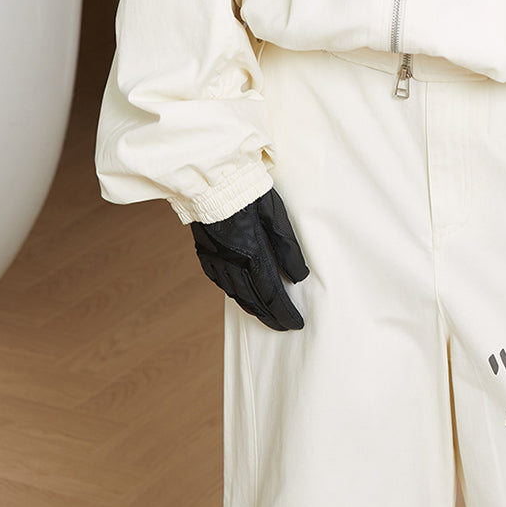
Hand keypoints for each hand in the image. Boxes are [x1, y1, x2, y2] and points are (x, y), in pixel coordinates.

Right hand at [190, 187, 308, 330]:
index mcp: (252, 254)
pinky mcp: (205, 253)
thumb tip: (300, 277)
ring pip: (236, 294)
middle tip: (283, 326)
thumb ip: (288, 248)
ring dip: (253, 307)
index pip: (272, 294)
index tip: (296, 324)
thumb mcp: (276, 216)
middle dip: (270, 316)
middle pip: (254, 300)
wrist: (213, 180)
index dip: (285, 312)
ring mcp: (216, 260)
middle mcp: (231, 263)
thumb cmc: (250, 193)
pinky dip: (234, 292)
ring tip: (266, 315)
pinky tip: (240, 294)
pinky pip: (220, 282)